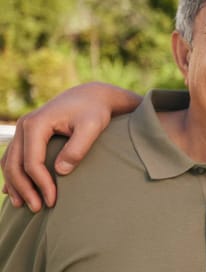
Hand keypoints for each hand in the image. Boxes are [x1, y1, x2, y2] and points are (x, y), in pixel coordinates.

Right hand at [0, 82, 139, 211]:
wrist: (92, 97)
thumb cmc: (94, 112)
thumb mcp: (93, 127)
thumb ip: (78, 148)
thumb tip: (61, 171)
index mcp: (37, 124)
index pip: (32, 162)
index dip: (41, 184)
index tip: (53, 200)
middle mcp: (24, 126)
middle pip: (14, 165)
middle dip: (24, 189)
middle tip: (37, 209)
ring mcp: (23, 130)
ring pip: (10, 162)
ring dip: (15, 185)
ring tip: (24, 205)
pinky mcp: (27, 135)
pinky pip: (13, 158)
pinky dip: (13, 175)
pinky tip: (14, 191)